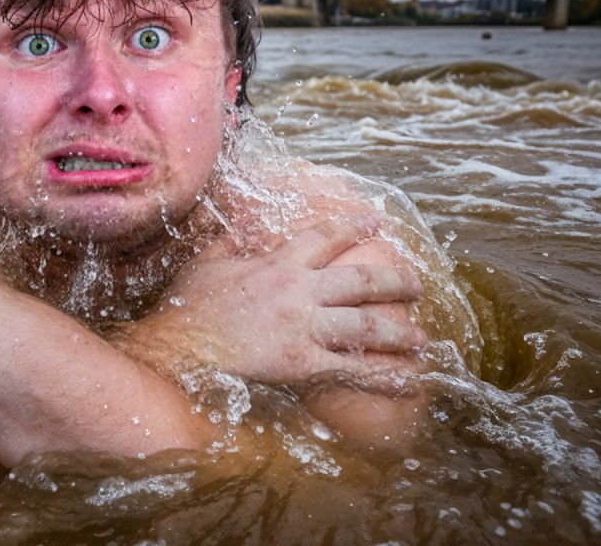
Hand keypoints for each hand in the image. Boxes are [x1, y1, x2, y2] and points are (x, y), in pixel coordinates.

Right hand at [123, 216, 425, 385]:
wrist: (178, 349)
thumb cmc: (186, 309)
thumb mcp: (204, 265)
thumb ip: (226, 242)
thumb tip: (235, 222)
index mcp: (278, 263)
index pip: (326, 237)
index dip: (355, 227)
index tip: (378, 222)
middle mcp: (299, 291)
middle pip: (362, 280)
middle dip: (396, 281)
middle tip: (417, 285)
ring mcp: (304, 328)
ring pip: (367, 326)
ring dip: (401, 332)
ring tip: (422, 338)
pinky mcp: (302, 364)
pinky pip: (353, 370)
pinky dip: (386, 375)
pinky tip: (409, 378)